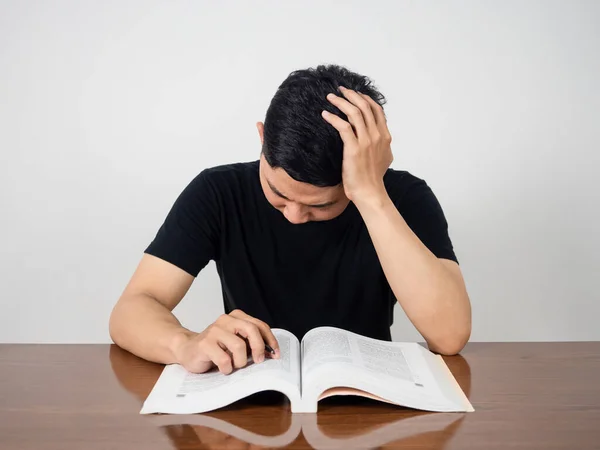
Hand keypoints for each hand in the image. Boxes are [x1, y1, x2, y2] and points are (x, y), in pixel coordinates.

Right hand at [173, 309, 279, 373]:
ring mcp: (214, 330)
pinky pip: (224, 359)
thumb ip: (251, 343)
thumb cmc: (215, 348)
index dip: (270, 340)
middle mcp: (225, 320)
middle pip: (252, 330)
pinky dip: (227, 368)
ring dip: (240, 361)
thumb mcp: (236, 342)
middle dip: (259, 348)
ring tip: (234, 365)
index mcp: (236, 317)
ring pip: (239, 346)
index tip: (275, 354)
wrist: (187, 349)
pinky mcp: (205, 343)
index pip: (259, 325)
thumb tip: (271, 353)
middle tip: (259, 360)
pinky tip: (223, 368)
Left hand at [321, 86, 392, 204]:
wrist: (370, 192)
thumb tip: (378, 137)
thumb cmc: (372, 178)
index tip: (354, 93)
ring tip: (330, 97)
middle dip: (351, 95)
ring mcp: (366, 141)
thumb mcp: (383, 157)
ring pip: (354, 113)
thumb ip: (382, 145)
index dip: (364, 98)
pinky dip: (333, 118)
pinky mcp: (354, 148)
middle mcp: (377, 135)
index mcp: (385, 136)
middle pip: (365, 106)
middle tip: (340, 90)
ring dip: (341, 102)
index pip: (376, 109)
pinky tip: (325, 114)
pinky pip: (343, 126)